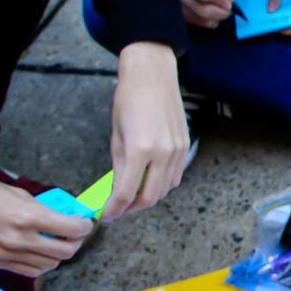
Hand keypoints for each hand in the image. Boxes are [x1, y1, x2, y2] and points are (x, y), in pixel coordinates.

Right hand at [0, 172, 92, 276]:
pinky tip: (38, 251)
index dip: (84, 226)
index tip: (84, 221)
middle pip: (65, 251)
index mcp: (26, 216)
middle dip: (75, 241)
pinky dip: (40, 263)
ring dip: (58, 254)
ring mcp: (7, 255)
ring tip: (56, 242)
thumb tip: (60, 215)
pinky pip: (29, 271)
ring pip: (49, 265)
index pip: (71, 229)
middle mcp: (19, 239)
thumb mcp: (13, 191)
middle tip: (74, 232)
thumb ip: (39, 206)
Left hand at [105, 43, 188, 217]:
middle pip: (150, 197)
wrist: (153, 76)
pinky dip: (162, 184)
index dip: (114, 208)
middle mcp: (162, 153)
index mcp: (140, 149)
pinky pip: (175, 176)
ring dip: (148, 197)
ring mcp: (177, 151)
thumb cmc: (129, 99)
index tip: (106, 215)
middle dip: (131, 208)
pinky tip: (149, 180)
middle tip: (118, 209)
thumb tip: (116, 188)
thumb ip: (119, 165)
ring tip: (132, 196)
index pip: (126, 192)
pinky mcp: (184, 146)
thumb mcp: (116, 134)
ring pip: (165, 189)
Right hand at [174, 0, 234, 28]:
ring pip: (199, 18)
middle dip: (220, 11)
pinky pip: (196, 22)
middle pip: (201, 9)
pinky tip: (214, 14)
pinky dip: (209, 21)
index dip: (219, 0)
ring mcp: (174, 3)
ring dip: (215, 17)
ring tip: (222, 8)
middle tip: (230, 9)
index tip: (231, 3)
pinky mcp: (178, 13)